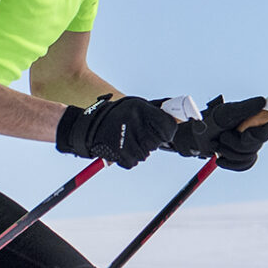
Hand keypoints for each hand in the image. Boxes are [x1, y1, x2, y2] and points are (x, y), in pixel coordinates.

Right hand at [55, 95, 180, 167]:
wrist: (87, 126)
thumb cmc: (116, 115)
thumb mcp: (135, 106)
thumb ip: (157, 111)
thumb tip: (180, 116)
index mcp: (140, 109)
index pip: (168, 126)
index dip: (167, 131)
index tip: (162, 132)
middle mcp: (134, 122)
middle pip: (157, 142)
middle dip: (151, 141)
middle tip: (139, 134)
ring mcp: (126, 138)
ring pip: (146, 153)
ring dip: (140, 149)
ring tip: (127, 139)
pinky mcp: (118, 152)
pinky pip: (134, 161)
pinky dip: (129, 157)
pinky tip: (121, 147)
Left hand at [169, 94, 267, 170]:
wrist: (197, 138)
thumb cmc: (210, 121)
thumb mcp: (225, 113)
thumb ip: (244, 109)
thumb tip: (263, 101)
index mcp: (254, 115)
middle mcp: (256, 128)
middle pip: (259, 141)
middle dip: (239, 142)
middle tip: (224, 136)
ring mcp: (252, 143)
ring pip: (251, 155)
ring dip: (230, 152)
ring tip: (218, 144)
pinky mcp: (246, 157)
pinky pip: (246, 165)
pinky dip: (231, 163)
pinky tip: (220, 159)